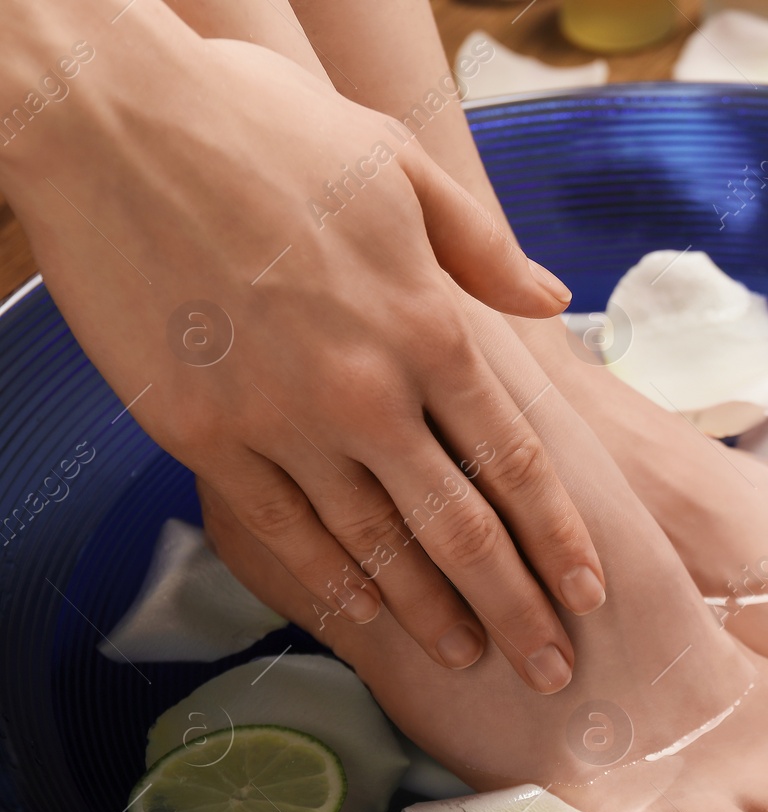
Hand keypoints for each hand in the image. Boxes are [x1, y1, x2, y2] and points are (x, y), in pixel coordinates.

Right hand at [0, 6, 601, 691]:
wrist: (112, 122)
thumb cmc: (264, 132)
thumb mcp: (398, 167)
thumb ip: (483, 249)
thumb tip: (554, 301)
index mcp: (428, 327)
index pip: (515, 460)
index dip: (558, 536)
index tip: (590, 592)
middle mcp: (367, 392)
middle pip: (461, 528)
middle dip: (516, 608)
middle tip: (553, 670)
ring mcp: (282, 423)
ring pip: (376, 546)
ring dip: (431, 612)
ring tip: (473, 662)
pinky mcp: (203, 437)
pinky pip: (283, 533)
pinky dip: (330, 584)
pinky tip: (368, 622)